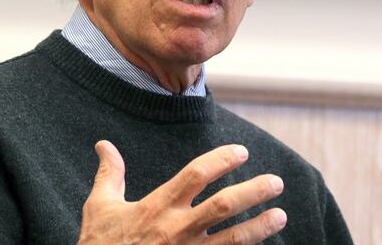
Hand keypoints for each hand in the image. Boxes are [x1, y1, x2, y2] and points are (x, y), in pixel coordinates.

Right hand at [77, 140, 286, 244]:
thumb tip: (103, 145)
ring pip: (233, 239)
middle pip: (224, 205)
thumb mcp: (100, 207)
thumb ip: (109, 174)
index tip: (242, 152)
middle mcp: (176, 229)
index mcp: (158, 207)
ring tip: (281, 215)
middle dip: (254, 191)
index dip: (222, 160)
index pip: (196, 174)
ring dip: (260, 227)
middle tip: (276, 182)